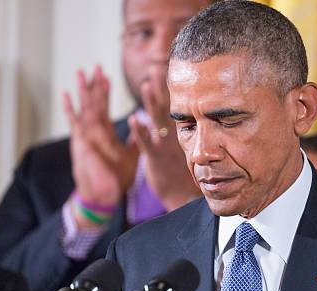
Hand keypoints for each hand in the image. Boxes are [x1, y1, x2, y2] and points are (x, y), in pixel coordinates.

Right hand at [63, 66, 138, 227]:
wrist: (105, 196)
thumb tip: (145, 128)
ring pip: (85, 109)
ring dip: (83, 91)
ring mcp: (87, 137)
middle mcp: (94, 133)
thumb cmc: (116, 177)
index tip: (107, 76)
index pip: (105, 108)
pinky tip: (66, 96)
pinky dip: (70, 110)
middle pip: (94, 104)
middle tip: (96, 66)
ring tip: (81, 72)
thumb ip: (136, 140)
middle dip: (94, 86)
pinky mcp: (82, 144)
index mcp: (104, 134)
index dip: (105, 92)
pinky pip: (76, 125)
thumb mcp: (130, 155)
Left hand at [130, 66, 200, 209]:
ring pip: (157, 120)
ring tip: (145, 84)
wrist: (183, 197)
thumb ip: (176, 136)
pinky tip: (133, 119)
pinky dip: (140, 131)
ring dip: (150, 102)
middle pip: (166, 107)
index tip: (164, 71)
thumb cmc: (181, 175)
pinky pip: (146, 143)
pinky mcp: (155, 159)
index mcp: (177, 134)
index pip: (172, 107)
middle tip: (157, 68)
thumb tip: (174, 123)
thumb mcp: (182, 152)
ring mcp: (164, 146)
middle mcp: (172, 137)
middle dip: (160, 87)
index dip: (167, 89)